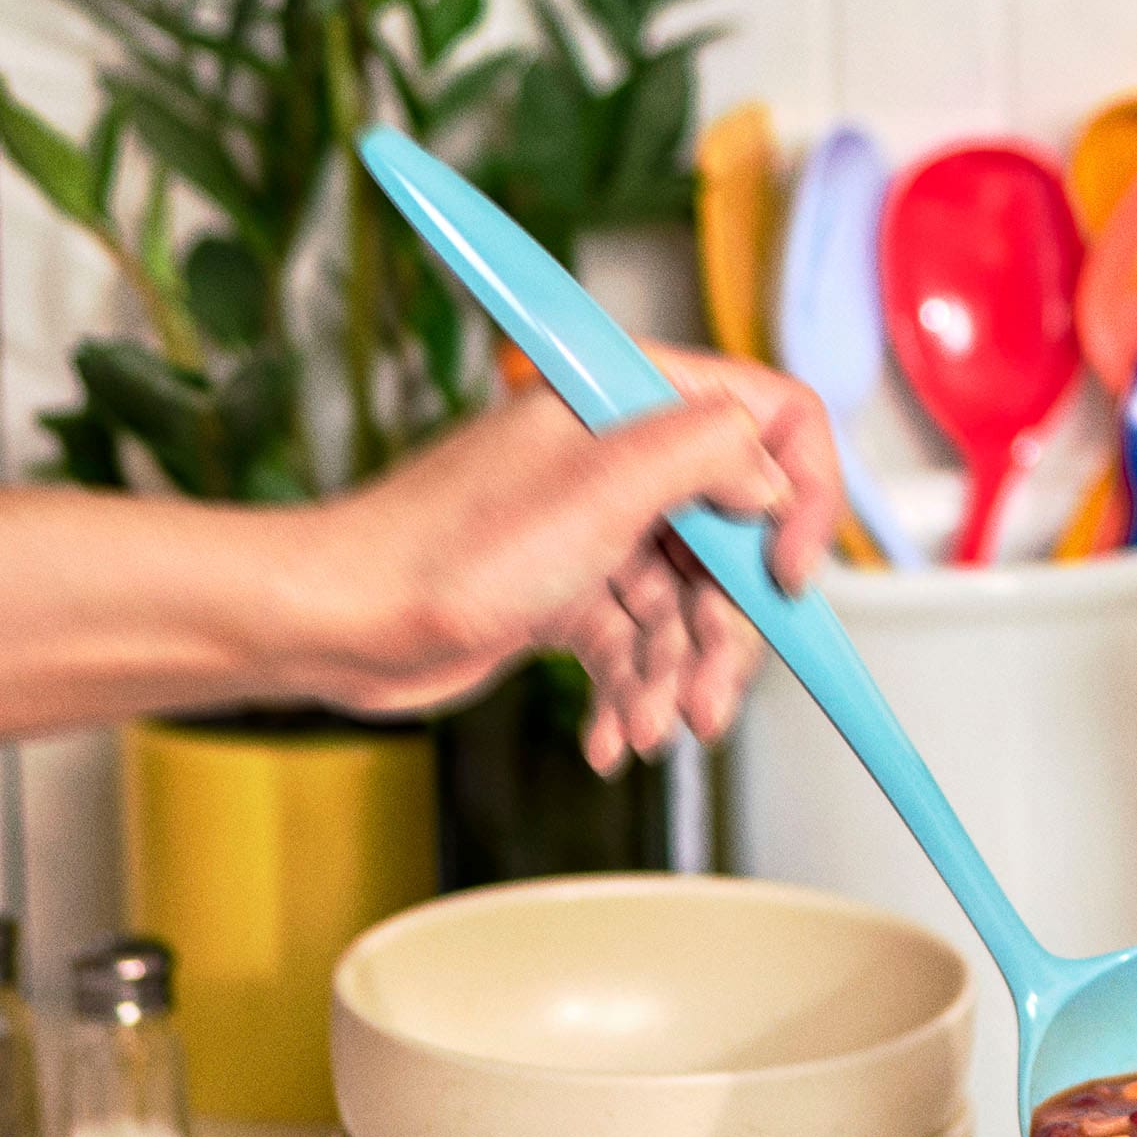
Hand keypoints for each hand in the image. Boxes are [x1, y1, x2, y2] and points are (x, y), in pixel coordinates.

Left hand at [301, 349, 842, 768]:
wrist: (335, 627)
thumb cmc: (438, 552)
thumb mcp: (600, 489)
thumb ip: (710, 454)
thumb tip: (773, 476)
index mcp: (632, 402)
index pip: (773, 422)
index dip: (799, 499)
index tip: (785, 574)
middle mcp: (622, 457)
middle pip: (738, 541)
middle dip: (728, 633)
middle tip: (711, 698)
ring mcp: (598, 527)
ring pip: (692, 606)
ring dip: (676, 678)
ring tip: (645, 728)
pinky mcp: (572, 589)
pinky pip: (638, 644)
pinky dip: (630, 692)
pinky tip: (607, 735)